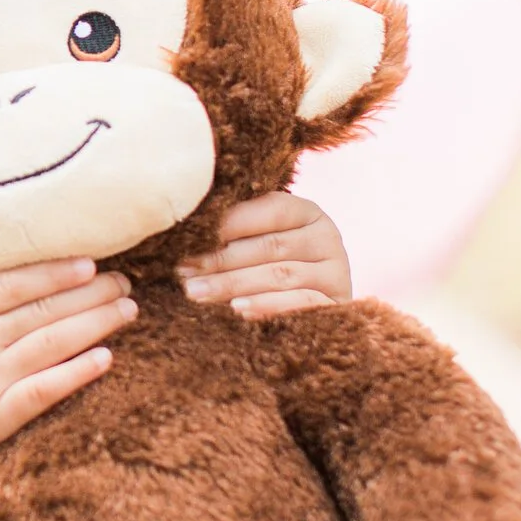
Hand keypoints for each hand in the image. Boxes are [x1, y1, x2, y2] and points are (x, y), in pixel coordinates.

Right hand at [0, 259, 133, 475]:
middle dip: (90, 294)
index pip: (15, 284)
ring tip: (127, 311)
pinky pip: (44, 390)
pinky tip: (105, 359)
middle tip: (125, 283)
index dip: (55, 271)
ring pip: (51, 343)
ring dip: (95, 325)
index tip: (91, 261)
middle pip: (43, 310)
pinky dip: (76, 373)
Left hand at [178, 191, 350, 313]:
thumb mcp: (262, 239)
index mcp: (307, 212)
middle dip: (221, 259)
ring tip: (196, 292)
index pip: (269, 210)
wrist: (318, 302)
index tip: (188, 236)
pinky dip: (267, 306)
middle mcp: (327, 238)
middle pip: (269, 246)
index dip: (227, 222)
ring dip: (233, 285)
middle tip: (183, 272)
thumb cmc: (275, 264)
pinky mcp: (338, 304)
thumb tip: (187, 231)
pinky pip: (300, 304)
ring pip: (280, 275)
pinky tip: (237, 310)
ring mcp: (336, 272)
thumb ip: (238, 230)